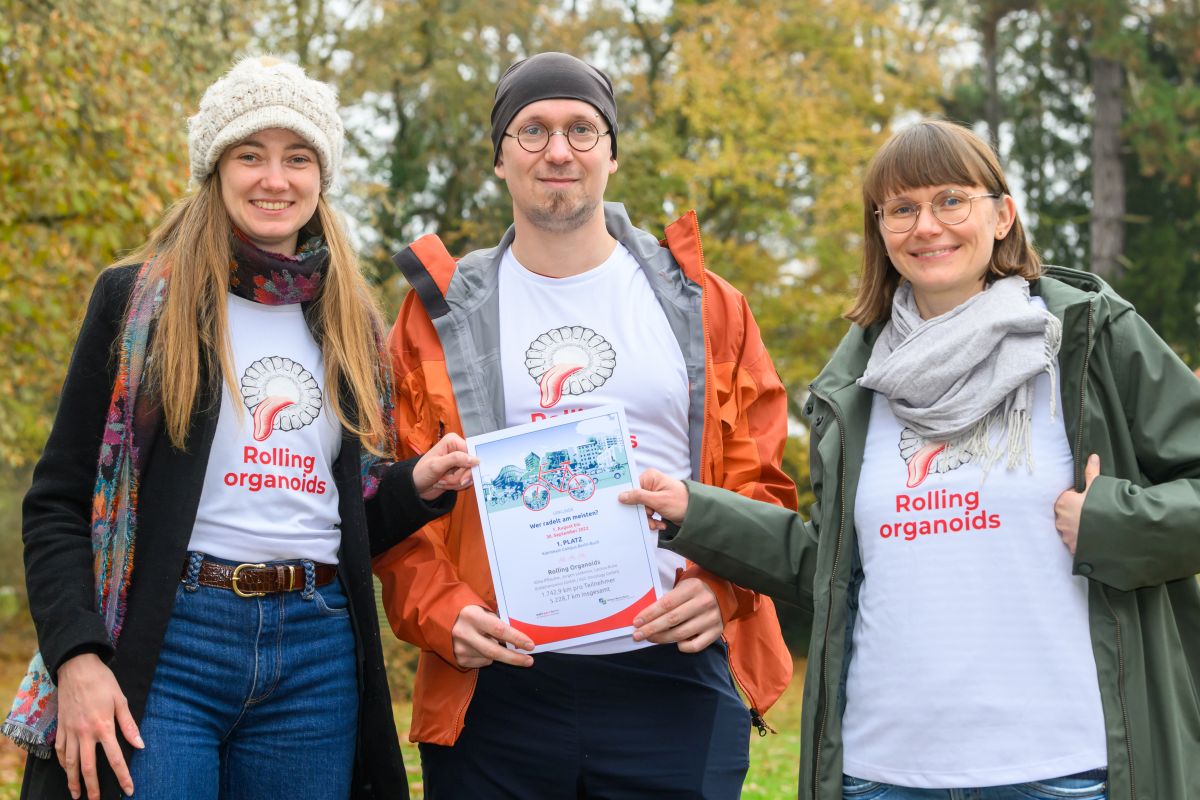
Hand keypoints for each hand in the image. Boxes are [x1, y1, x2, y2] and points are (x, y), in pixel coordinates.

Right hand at [55, 653, 142, 799]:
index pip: (115, 759)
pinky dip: (62, 763)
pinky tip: (66, 770)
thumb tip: (140, 745)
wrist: (77, 668)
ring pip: (69, 763)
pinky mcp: (61, 727)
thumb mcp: (120, 700)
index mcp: (104, 727)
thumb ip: (129, 725)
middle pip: (88, 767)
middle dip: (93, 787)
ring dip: (73, 781)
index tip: (128, 790)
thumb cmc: (102, 682)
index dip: (123, 776)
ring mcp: (70, 731)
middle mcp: (85, 733)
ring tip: (76, 795)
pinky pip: (59, 750)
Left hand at [413, 433, 477, 500]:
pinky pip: (468, 480)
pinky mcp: (461, 472)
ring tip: (442, 481)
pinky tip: (445, 483)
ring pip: (470, 475)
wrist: (417, 487)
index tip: (461, 477)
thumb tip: (475, 459)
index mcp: (453, 441)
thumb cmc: (422, 473)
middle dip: (458, 477)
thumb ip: (456, 459)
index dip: (468, 466)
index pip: (472, 452)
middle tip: (443, 479)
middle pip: (472, 465)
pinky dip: (457, 485)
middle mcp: (458, 449)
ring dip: (456, 482)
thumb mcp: (437, 465)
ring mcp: (460, 462)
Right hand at [450, 605, 534, 668]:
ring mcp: (460, 648)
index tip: (530, 645)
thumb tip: (518, 636)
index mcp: (472, 616)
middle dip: (514, 658)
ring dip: (496, 652)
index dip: (516, 638)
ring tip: (489, 640)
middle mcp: (464, 633)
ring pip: (489, 657)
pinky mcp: (458, 659)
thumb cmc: (467, 611)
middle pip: (495, 651)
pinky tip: (479, 646)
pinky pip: (481, 662)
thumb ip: (496, 621)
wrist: (439, 618)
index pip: (499, 630)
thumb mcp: (481, 609)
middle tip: (529, 661)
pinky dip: (486, 657)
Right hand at [618, 469, 688, 530]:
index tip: (633, 510)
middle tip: (651, 518)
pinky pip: (648, 513)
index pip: (632, 488)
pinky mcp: (657, 504)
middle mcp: (650, 484)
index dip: (631, 500)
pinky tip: (661, 524)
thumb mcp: (659, 500)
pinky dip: (653, 520)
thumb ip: (639, 497)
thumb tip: (621, 496)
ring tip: (658, 523)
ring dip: (648, 519)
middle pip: (635, 500)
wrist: (697, 513)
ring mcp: (653, 494)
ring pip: (641, 509)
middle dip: (643, 513)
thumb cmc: (682, 502)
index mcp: (650, 477)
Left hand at [631, 578, 722, 652]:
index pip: (666, 603)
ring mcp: (711, 618)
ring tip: (650, 638)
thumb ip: (668, 599)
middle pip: (672, 620)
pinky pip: (695, 646)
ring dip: (662, 638)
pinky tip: (675, 643)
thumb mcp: (683, 585)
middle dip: (651, 628)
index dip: (649, 614)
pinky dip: (682, 646)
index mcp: (693, 587)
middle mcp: (704, 602)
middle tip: (637, 635)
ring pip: (681, 634)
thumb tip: (645, 617)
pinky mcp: (717, 632)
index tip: (636, 622)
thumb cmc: (694, 589)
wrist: (722, 592)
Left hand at [1053, 453, 1100, 554]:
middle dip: (1077, 512)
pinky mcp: (1072, 546)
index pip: (1067, 497)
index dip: (1079, 497)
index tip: (1089, 499)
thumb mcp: (1097, 487)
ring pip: (1069, 527)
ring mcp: (1065, 534)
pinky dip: (1081, 539)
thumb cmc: (1103, 506)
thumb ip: (1091, 472)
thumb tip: (1093, 456)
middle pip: (1066, 512)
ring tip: (1094, 526)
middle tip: (1093, 512)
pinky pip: (1074, 541)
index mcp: (1062, 502)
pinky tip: (1092, 536)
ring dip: (1078, 526)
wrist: (1113, 532)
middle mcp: (1059, 518)